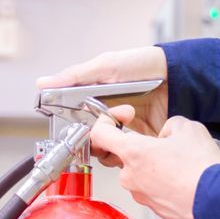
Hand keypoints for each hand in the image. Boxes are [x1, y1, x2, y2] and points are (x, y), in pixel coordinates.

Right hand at [37, 47, 168, 138]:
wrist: (177, 75)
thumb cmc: (143, 65)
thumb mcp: (105, 67)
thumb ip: (73, 78)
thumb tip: (42, 84)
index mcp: (93, 101)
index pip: (75, 122)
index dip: (75, 127)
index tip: (79, 124)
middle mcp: (106, 118)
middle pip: (89, 140)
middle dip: (95, 135)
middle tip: (106, 119)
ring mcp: (124, 130)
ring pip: (107, 149)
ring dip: (113, 140)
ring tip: (126, 116)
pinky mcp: (141, 140)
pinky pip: (127, 153)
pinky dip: (128, 147)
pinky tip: (136, 129)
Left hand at [91, 116, 219, 218]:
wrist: (216, 204)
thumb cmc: (201, 170)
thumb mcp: (188, 128)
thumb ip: (170, 126)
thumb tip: (167, 136)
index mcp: (132, 152)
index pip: (100, 134)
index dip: (108, 122)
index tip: (122, 119)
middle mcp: (130, 177)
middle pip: (124, 156)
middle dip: (143, 148)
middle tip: (165, 145)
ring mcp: (141, 196)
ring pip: (140, 174)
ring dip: (156, 167)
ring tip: (181, 164)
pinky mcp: (154, 210)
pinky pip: (153, 190)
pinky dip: (165, 184)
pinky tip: (184, 180)